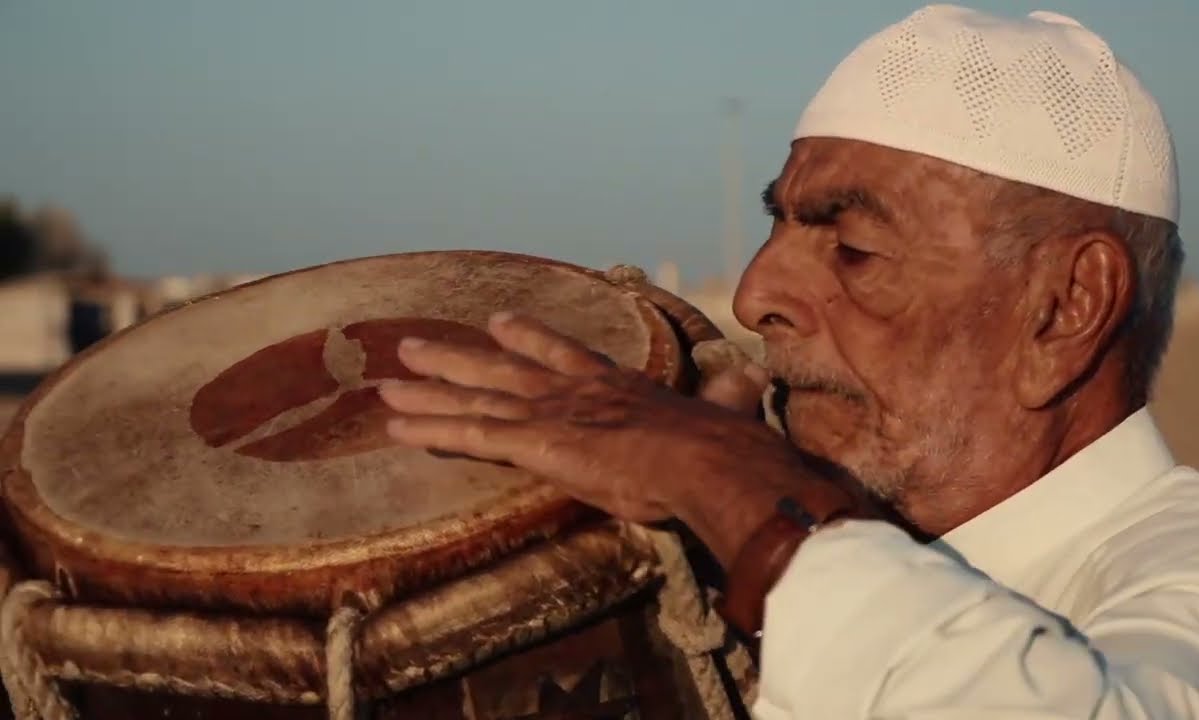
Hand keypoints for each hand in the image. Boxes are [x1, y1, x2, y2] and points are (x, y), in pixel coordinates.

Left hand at [379, 311, 837, 563]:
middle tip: (412, 346)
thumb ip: (728, 394)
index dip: (530, 339)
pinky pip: (473, 435)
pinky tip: (397, 428)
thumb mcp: (723, 411)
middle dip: (455, 359)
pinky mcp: (539, 442)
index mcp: (614, 386)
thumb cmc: (722, 446)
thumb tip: (756, 376)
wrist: (711, 459)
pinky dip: (433, 430)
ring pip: (476, 399)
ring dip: (428, 394)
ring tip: (385, 388)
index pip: (564, 356)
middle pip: (502, 369)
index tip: (500, 322)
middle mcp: (574, 391)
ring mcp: (553, 413)